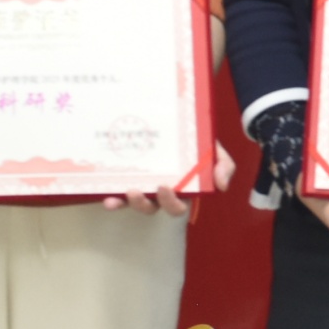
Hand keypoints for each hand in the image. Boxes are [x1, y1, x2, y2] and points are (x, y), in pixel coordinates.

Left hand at [103, 138, 241, 216]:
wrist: (180, 120)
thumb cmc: (197, 141)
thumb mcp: (214, 149)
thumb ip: (223, 165)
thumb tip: (221, 185)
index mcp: (181, 189)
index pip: (176, 206)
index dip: (170, 203)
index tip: (164, 187)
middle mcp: (159, 191)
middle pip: (152, 208)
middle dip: (143, 205)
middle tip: (136, 191)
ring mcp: (143, 184)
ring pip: (133, 202)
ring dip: (125, 202)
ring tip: (118, 194)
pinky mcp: (127, 176)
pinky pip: (118, 189)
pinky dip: (112, 195)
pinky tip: (105, 195)